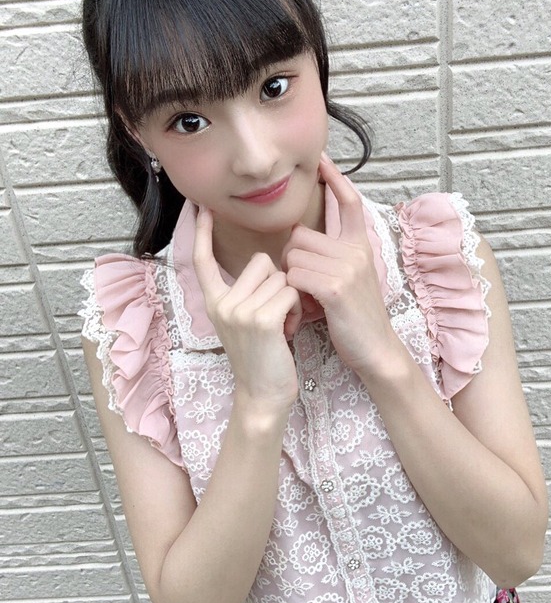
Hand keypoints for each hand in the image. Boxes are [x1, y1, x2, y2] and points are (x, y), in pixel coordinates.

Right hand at [193, 207, 301, 409]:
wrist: (262, 395)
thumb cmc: (262, 357)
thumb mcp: (243, 322)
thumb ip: (245, 295)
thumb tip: (266, 265)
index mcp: (214, 302)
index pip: (203, 259)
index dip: (201, 232)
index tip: (200, 207)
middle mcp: (221, 303)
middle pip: (261, 261)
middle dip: (279, 283)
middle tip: (275, 315)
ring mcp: (239, 311)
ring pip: (281, 277)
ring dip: (291, 299)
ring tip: (281, 327)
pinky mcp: (261, 320)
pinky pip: (291, 292)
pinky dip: (297, 310)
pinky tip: (288, 332)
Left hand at [283, 154, 399, 376]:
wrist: (375, 348)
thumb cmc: (356, 315)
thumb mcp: (352, 277)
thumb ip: (335, 254)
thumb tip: (302, 236)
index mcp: (361, 245)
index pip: (349, 202)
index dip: (336, 178)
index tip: (323, 158)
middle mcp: (357, 251)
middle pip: (300, 235)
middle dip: (292, 258)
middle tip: (304, 282)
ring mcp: (347, 268)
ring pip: (293, 256)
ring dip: (292, 278)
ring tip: (309, 297)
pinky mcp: (335, 287)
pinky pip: (295, 275)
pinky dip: (293, 292)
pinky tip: (307, 305)